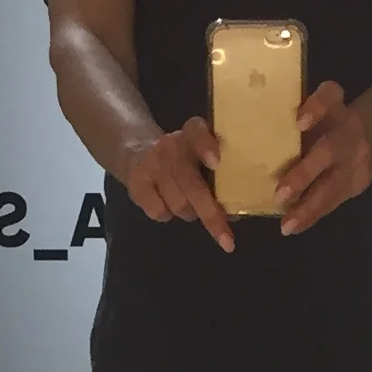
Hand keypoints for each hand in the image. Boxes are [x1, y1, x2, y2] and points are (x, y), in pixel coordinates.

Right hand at [121, 118, 233, 251]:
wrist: (138, 154)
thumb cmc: (183, 161)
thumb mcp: (201, 158)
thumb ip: (219, 178)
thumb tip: (235, 213)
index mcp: (192, 134)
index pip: (197, 132)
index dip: (206, 146)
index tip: (216, 164)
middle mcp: (171, 145)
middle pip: (191, 184)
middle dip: (211, 214)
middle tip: (227, 239)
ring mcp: (151, 164)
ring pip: (178, 204)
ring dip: (189, 213)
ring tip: (189, 206)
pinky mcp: (136, 182)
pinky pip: (158, 211)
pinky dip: (167, 214)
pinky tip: (167, 204)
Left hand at [275, 80, 371, 235]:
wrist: (359, 137)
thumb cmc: (315, 122)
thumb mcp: (303, 111)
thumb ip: (279, 121)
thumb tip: (225, 147)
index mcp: (333, 103)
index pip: (330, 96)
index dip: (317, 108)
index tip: (299, 122)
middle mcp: (349, 126)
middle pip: (330, 149)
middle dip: (304, 174)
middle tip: (279, 195)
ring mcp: (358, 155)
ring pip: (334, 183)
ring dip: (308, 206)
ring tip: (287, 224)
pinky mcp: (360, 180)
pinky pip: (335, 201)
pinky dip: (313, 215)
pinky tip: (295, 226)